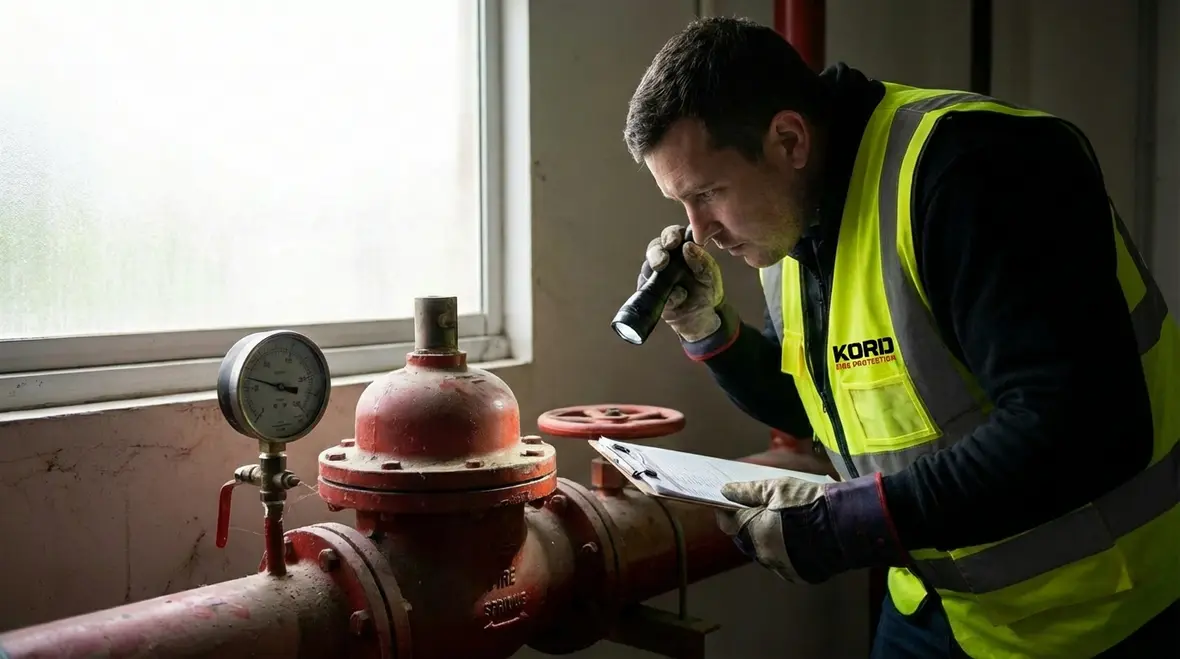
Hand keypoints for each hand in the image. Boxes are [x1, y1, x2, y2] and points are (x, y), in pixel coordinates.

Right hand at [637, 225, 724, 341]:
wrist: (702, 316)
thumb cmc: (706, 290)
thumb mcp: (710, 274)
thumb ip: (701, 260)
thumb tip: (687, 247)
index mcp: (682, 249)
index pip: (674, 235)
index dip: (672, 235)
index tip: (675, 241)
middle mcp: (666, 259)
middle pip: (655, 247)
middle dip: (657, 251)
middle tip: (663, 259)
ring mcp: (655, 275)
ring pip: (647, 266)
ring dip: (653, 265)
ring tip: (661, 269)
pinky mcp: (650, 293)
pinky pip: (649, 289)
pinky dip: (664, 292)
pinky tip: (677, 296)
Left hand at [715, 473, 907, 583]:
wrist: (846, 525)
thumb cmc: (808, 503)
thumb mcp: (777, 488)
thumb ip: (748, 491)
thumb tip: (725, 492)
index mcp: (754, 533)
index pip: (728, 523)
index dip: (728, 512)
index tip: (734, 502)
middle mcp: (764, 555)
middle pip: (746, 539)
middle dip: (749, 525)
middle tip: (761, 509)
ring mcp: (782, 568)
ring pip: (765, 552)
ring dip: (767, 539)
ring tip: (782, 522)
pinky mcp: (800, 575)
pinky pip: (784, 562)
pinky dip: (785, 551)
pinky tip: (797, 537)